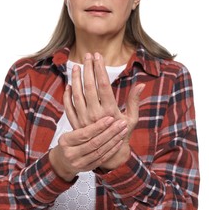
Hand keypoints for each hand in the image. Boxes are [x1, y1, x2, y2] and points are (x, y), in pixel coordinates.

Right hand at [49, 116, 127, 181]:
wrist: (62, 161)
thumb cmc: (68, 142)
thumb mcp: (68, 132)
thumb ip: (81, 124)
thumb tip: (96, 107)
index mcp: (65, 141)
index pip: (85, 133)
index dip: (99, 126)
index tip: (110, 118)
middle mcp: (71, 154)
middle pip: (94, 143)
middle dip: (110, 132)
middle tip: (121, 123)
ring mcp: (79, 163)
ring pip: (100, 151)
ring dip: (114, 140)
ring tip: (123, 130)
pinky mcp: (87, 168)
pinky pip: (102, 159)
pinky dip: (112, 150)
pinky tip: (119, 141)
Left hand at [63, 52, 144, 170]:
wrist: (109, 154)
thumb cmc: (123, 133)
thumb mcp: (132, 118)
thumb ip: (134, 101)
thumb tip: (141, 84)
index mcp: (110, 111)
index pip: (103, 85)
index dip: (100, 69)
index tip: (98, 56)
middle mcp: (95, 114)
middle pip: (89, 87)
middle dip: (88, 69)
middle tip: (87, 55)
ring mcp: (83, 119)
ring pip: (76, 95)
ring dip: (76, 79)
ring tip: (76, 67)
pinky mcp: (76, 124)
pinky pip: (68, 107)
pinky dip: (67, 96)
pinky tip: (68, 85)